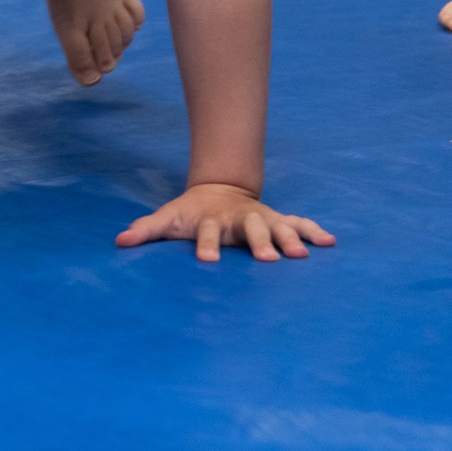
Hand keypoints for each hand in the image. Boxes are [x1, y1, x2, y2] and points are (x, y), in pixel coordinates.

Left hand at [115, 182, 334, 262]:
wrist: (219, 190)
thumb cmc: (191, 212)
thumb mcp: (168, 218)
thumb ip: (147, 229)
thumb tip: (120, 240)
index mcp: (212, 221)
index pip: (208, 232)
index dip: (207, 245)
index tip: (207, 261)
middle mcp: (240, 219)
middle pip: (251, 229)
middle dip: (260, 242)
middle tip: (269, 260)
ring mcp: (262, 218)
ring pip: (279, 226)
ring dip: (291, 239)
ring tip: (303, 255)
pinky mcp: (278, 221)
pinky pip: (299, 224)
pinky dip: (314, 231)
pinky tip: (330, 242)